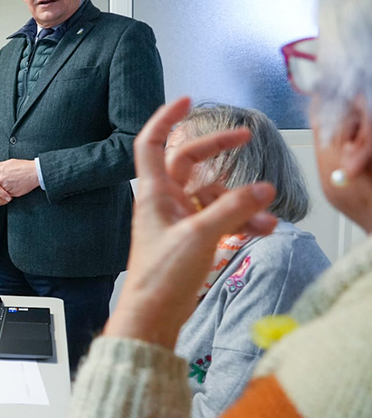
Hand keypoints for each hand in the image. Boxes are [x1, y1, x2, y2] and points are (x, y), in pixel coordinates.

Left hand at [0, 159, 39, 196]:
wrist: (34, 173)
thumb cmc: (22, 166)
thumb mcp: (8, 162)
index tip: (0, 178)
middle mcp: (2, 181)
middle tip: (7, 181)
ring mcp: (7, 188)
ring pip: (1, 192)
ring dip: (3, 190)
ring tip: (11, 184)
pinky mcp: (13, 194)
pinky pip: (8, 196)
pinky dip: (9, 193)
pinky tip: (14, 188)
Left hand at [104, 97, 277, 348]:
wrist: (151, 317)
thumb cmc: (161, 276)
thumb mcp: (199, 236)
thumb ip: (233, 210)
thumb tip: (263, 189)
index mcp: (153, 192)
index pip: (151, 143)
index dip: (165, 119)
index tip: (187, 100)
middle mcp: (163, 201)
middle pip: (189, 162)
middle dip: (218, 149)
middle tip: (245, 137)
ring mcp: (176, 220)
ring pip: (211, 195)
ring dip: (239, 201)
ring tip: (267, 217)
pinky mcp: (189, 240)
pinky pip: (218, 219)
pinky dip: (239, 222)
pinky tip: (260, 231)